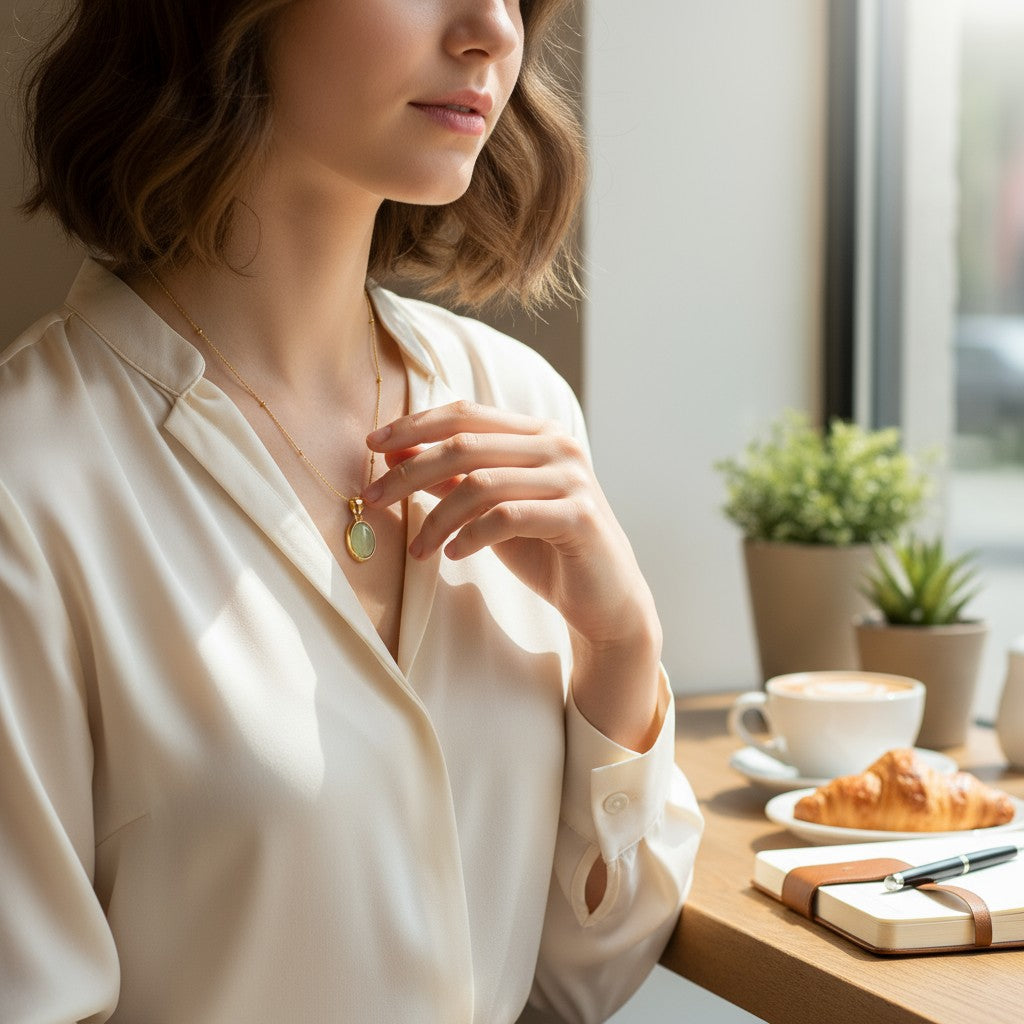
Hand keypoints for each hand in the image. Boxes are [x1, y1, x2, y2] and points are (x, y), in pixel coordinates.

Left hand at [363, 400, 656, 647]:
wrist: (604, 599)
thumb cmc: (545, 550)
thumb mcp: (490, 510)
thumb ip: (451, 479)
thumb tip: (395, 456)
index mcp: (537, 433)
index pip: (466, 414)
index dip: (415, 425)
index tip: (372, 445)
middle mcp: (558, 445)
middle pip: (465, 445)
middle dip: (409, 472)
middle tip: (371, 498)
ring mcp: (571, 478)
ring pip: (481, 483)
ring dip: (436, 518)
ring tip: (417, 549)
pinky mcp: (578, 516)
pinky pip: (507, 517)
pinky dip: (471, 536)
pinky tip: (453, 555)